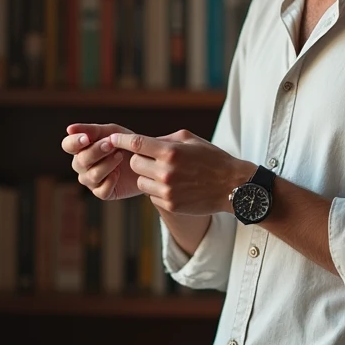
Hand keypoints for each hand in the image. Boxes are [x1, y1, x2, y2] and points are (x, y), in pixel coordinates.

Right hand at [61, 123, 142, 200]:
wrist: (147, 159)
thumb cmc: (125, 143)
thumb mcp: (111, 131)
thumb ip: (91, 130)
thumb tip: (69, 129)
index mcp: (81, 148)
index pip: (68, 145)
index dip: (74, 142)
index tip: (86, 139)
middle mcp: (82, 166)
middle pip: (80, 161)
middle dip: (96, 151)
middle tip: (111, 144)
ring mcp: (91, 181)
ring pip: (92, 176)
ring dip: (107, 164)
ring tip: (120, 156)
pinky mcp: (104, 193)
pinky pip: (102, 190)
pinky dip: (111, 181)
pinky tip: (119, 173)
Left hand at [110, 129, 254, 215]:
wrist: (232, 186)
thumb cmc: (211, 158)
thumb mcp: (190, 140)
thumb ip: (165, 139)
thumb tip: (143, 142)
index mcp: (171, 152)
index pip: (136, 144)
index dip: (121, 140)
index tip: (112, 139)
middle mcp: (166, 171)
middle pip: (134, 164)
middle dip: (140, 160)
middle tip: (153, 159)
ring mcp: (167, 190)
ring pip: (140, 182)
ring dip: (148, 177)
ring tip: (165, 174)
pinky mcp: (170, 205)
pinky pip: (151, 196)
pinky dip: (157, 190)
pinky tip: (174, 186)